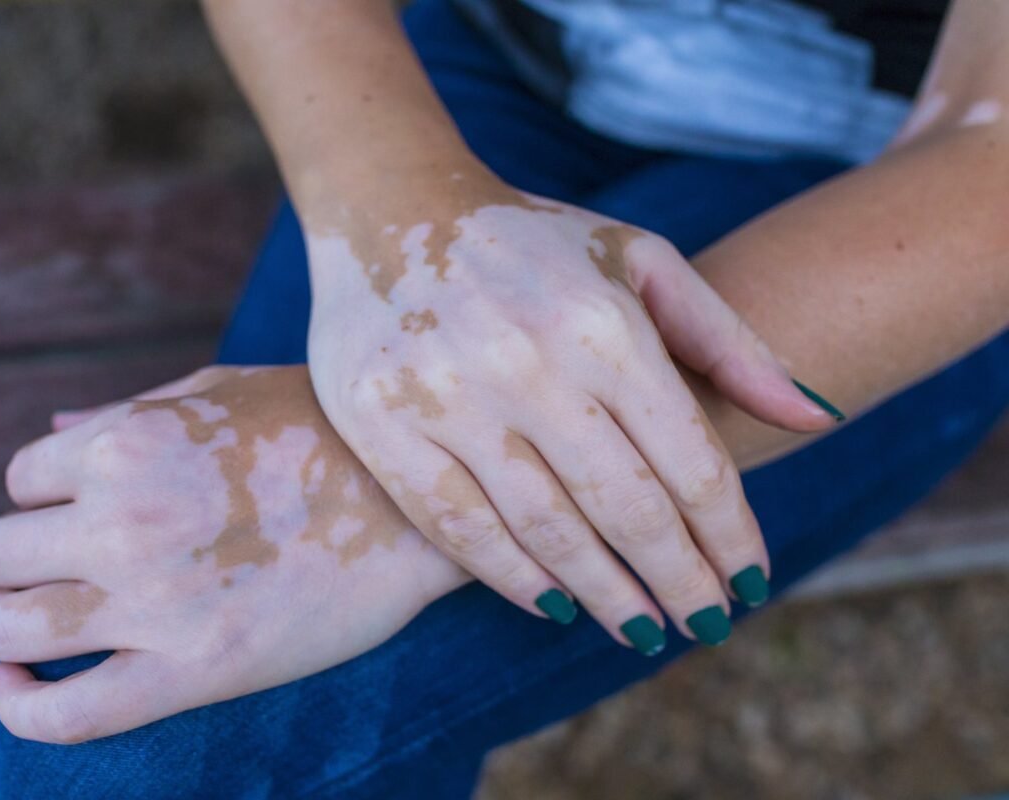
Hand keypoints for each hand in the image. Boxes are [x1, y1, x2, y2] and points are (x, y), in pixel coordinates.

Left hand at [0, 366, 465, 743]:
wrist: (425, 506)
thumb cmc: (329, 434)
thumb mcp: (226, 391)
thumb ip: (130, 412)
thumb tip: (52, 433)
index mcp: (131, 440)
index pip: (21, 478)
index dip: (44, 497)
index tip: (80, 512)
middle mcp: (125, 518)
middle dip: (19, 559)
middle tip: (65, 565)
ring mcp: (155, 600)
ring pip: (7, 625)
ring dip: (9, 624)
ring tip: (48, 619)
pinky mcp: (194, 671)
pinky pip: (65, 714)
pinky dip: (20, 709)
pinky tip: (18, 688)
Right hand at [304, 161, 840, 644]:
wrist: (391, 207)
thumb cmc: (533, 243)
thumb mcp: (641, 263)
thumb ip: (729, 340)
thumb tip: (816, 419)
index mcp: (603, 324)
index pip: (689, 462)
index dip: (729, 536)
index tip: (751, 584)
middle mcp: (529, 362)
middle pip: (627, 509)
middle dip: (680, 581)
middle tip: (707, 626)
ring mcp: (447, 395)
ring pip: (546, 529)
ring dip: (606, 595)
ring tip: (645, 633)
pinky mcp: (382, 423)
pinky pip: (458, 524)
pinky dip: (512, 576)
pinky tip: (556, 605)